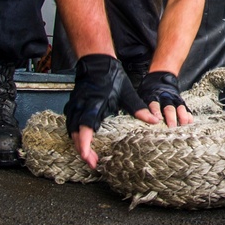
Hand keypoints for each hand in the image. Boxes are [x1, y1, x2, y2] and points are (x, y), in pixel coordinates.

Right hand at [65, 54, 154, 168]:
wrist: (97, 61)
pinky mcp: (73, 107)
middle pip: (76, 134)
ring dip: (79, 145)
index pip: (86, 126)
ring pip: (71, 131)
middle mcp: (81, 106)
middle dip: (83, 150)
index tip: (87, 155)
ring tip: (90, 157)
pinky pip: (70, 125)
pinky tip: (84, 143)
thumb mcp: (127, 92)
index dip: (85, 143)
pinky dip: (76, 136)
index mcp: (95, 103)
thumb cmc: (111, 76)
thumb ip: (138, 108)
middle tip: (93, 163)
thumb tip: (154, 121)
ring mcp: (75, 106)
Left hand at [139, 71, 193, 127]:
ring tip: (184, 123)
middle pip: (168, 107)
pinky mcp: (180, 102)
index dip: (155, 111)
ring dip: (181, 115)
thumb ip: (141, 108)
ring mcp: (173, 99)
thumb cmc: (148, 94)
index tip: (157, 119)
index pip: (153, 104)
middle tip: (171, 126)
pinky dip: (188, 114)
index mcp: (152, 97)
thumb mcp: (141, 97)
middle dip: (170, 116)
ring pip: (178, 107)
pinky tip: (189, 121)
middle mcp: (164, 98)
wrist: (159, 79)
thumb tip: (137, 121)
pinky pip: (185, 108)